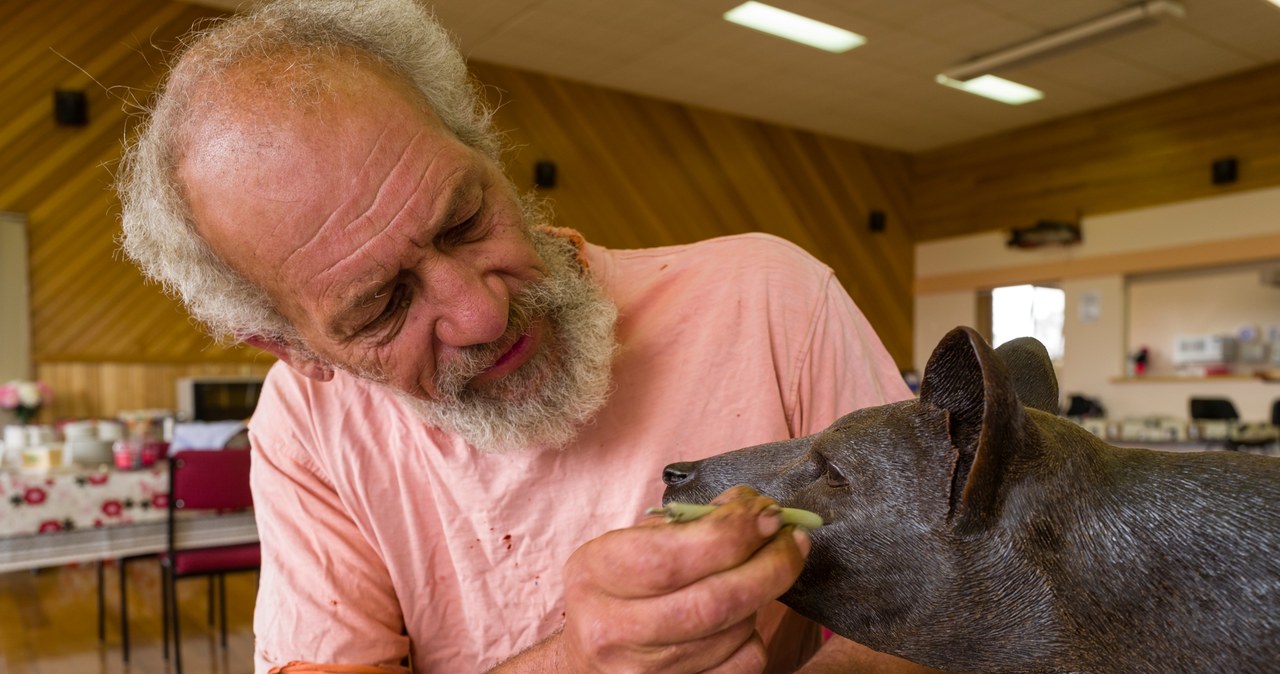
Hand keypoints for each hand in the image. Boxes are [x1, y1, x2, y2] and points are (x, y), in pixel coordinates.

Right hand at [559, 485, 811, 672]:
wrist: (587, 657)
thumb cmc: (616, 588)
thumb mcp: (628, 544)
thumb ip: (686, 524)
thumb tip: (753, 511)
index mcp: (597, 575)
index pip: (674, 558)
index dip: (732, 534)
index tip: (766, 513)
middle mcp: (613, 629)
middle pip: (714, 602)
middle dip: (769, 566)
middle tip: (794, 540)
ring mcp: (644, 672)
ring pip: (735, 631)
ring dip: (760, 596)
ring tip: (756, 573)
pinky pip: (744, 662)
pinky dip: (753, 633)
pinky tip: (739, 616)